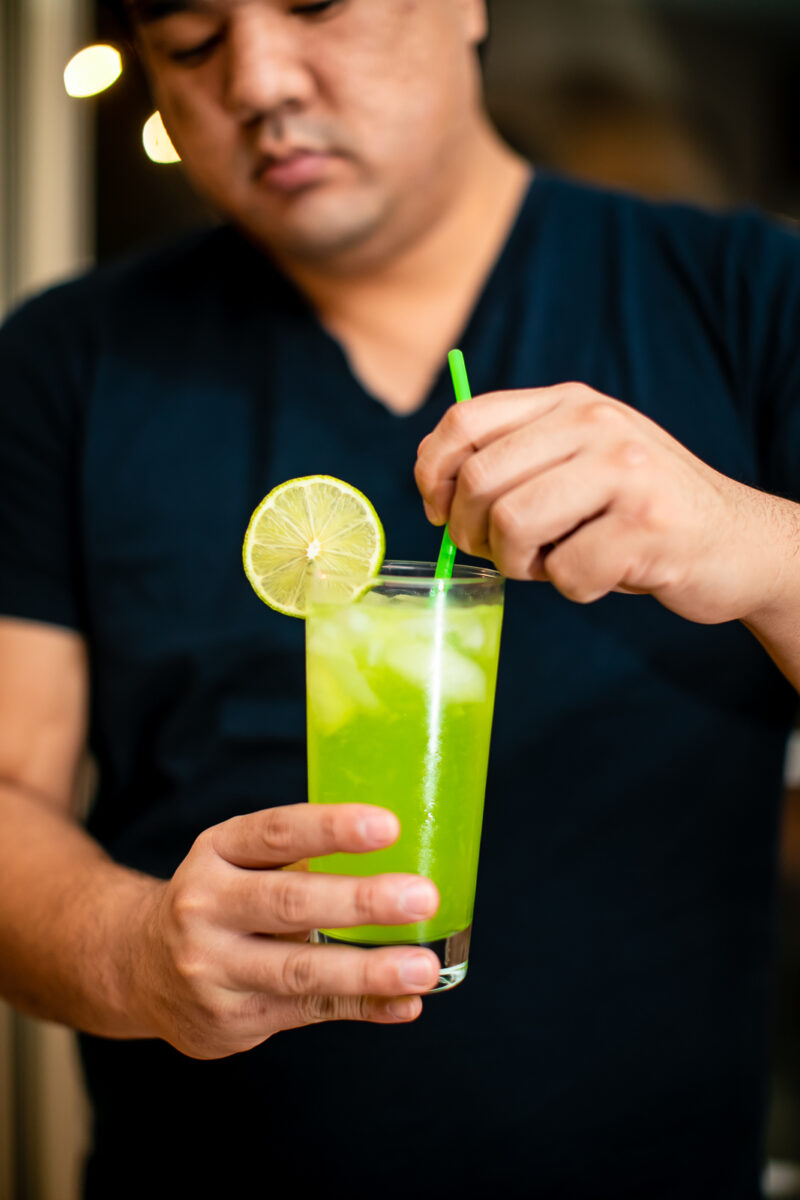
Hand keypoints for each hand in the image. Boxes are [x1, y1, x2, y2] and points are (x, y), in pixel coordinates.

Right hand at [130, 804, 439, 1058]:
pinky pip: (308, 1013)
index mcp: (217, 851)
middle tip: (421, 897)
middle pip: (290, 902)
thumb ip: (301, 856)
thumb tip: (402, 854)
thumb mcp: (239, 859)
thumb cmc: (219, 898)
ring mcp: (214, 968)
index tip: (389, 826)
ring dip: (369, 970)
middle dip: (360, 901)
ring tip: (423, 967)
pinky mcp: (230, 1019)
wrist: (137, 965)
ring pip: (299, 970)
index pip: (277, 833)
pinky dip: (363, 1007)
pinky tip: (404, 1002)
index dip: (333, 828)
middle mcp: (205, 906)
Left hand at [416, 382, 799, 625]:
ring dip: (517, 565)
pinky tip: (599, 577)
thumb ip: (518, 456)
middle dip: (469, 532)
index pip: (464, 420)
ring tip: (549, 565)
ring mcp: (625, 472)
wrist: (736, 541)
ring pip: (513, 525)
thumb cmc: (636, 511)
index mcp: (569, 403)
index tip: (439, 510)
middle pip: (479, 479)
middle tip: (495, 553)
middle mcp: (596, 425)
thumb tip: (434, 483)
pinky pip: (566, 573)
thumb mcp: (581, 459)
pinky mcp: (647, 527)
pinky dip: (571, 589)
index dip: (433, 472)